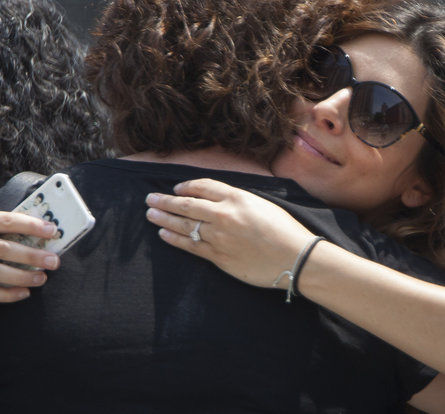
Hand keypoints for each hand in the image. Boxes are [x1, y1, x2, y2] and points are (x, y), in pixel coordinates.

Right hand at [0, 210, 60, 318]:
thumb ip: (2, 225)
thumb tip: (41, 229)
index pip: (6, 220)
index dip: (31, 225)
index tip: (52, 231)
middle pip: (4, 249)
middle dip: (32, 256)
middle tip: (53, 261)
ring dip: (23, 276)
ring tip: (42, 278)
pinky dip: (8, 294)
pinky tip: (24, 292)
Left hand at [145, 178, 318, 288]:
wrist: (295, 257)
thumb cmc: (284, 230)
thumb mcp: (261, 203)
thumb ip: (237, 199)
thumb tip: (217, 199)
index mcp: (236, 197)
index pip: (203, 186)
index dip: (186, 186)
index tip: (176, 188)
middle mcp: (224, 214)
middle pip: (187, 204)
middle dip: (165, 200)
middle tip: (150, 198)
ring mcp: (218, 236)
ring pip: (184, 224)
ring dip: (164, 218)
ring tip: (150, 213)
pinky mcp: (218, 256)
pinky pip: (190, 245)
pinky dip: (174, 239)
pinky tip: (163, 233)